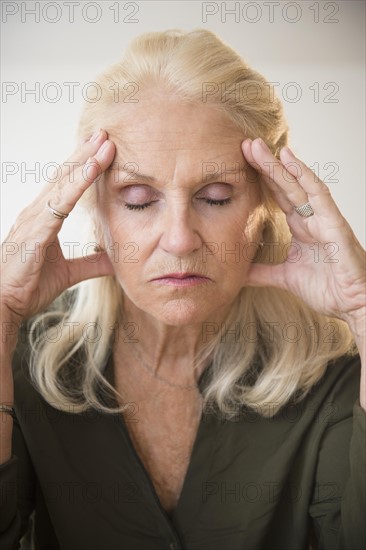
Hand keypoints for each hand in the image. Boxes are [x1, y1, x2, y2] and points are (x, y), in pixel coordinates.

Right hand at [0, 130, 115, 325]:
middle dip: (86, 153)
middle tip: (105, 133)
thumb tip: (115, 260)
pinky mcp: (35, 230)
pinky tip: (93, 168)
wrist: (4, 303)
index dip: (84, 166)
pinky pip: (60, 201)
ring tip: (105, 142)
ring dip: (85, 160)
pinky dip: (78, 183)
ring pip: (64, 182)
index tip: (103, 149)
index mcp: (44, 218)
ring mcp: (34, 218)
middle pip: (65, 176)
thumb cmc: (28, 285)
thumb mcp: (68, 273)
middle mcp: (37, 212)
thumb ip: (91, 264)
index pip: (67, 185)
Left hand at [242, 138, 365, 329]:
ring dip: (277, 164)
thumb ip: (262, 272)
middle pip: (283, 185)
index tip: (239, 164)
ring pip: (297, 184)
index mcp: (299, 227)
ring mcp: (322, 217)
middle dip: (264, 165)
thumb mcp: (284, 278)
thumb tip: (238, 273)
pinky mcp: (334, 222)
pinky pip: (318, 194)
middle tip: (245, 144)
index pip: (276, 197)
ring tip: (258, 147)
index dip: (260, 180)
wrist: (352, 305)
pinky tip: (289, 159)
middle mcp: (310, 218)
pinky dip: (304, 175)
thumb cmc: (327, 289)